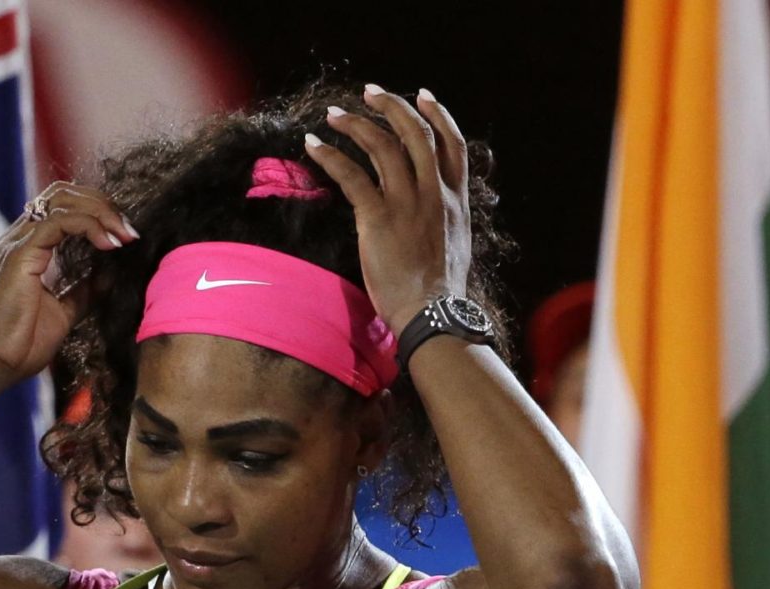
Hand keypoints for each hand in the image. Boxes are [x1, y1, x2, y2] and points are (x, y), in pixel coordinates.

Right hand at [0, 181, 135, 381]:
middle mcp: (20, 238)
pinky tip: (109, 245)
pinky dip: (89, 226)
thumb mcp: (64, 311)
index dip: (98, 212)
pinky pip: (59, 222)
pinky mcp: (21, 254)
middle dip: (102, 204)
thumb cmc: (21, 343)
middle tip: (129, 231)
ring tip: (125, 236)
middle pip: (63, 194)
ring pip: (62, 201)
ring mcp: (18, 243)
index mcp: (29, 248)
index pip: (62, 207)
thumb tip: (110, 275)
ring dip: (101, 213)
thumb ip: (83, 291)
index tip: (126, 236)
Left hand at [304, 86, 472, 333]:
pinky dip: (329, 155)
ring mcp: (408, 204)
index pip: (453, 144)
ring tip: (333, 116)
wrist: (432, 316)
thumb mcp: (456, 244)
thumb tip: (432, 204)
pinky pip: (351, 174)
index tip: (423, 95)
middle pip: (415, 133)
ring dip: (355, 124)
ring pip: (382, 145)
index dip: (439, 114)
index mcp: (457, 201)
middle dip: (391, 105)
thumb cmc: (440, 291)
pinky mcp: (379, 218)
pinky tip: (313, 145)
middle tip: (369, 92)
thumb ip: (445, 216)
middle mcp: (435, 195)